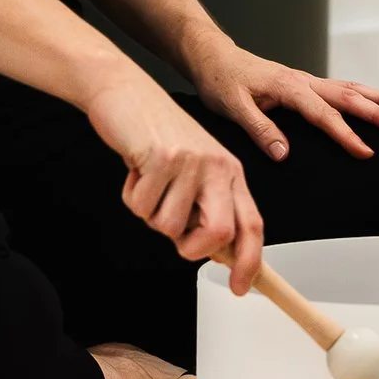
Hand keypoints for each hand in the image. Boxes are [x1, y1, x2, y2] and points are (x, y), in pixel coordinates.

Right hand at [83, 75, 266, 295]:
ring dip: (150, 214)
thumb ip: (207, 204)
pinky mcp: (161, 158)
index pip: (251, 225)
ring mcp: (190, 162)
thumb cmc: (158, 133)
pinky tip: (135, 169)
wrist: (126, 91)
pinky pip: (142, 207)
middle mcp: (217, 167)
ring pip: (168, 226)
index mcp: (230, 172)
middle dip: (192, 248)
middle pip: (219, 235)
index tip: (241, 287)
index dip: (249, 261)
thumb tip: (215, 251)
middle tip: (175, 237)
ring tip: (148, 182)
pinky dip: (131, 196)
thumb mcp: (194, 167)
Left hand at [190, 40, 378, 160]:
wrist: (213, 57)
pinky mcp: (304, 85)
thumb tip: (285, 154)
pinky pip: (340, 89)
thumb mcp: (232, 107)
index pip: (323, 114)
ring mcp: (306, 81)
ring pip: (350, 88)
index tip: (366, 152)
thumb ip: (259, 129)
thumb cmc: (221, 81)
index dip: (346, 134)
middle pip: (348, 95)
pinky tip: (375, 101)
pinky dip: (363, 95)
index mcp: (288, 87)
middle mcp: (302, 81)